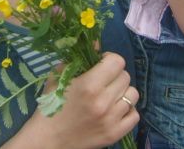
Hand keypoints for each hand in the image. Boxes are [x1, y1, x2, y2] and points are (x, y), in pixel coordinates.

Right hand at [6, 53, 138, 148]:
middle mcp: (104, 101)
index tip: (101, 64)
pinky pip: (135, 115)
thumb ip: (79, 58)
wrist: (48, 139)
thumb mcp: (60, 77)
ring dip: (122, 92)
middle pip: (125, 76)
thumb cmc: (51, 105)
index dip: (109, 59)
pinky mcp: (115, 134)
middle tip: (103, 81)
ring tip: (110, 96)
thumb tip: (97, 43)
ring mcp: (112, 119)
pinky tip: (114, 110)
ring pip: (133, 94)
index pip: (117, 61)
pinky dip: (127, 110)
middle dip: (115, 75)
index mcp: (89, 85)